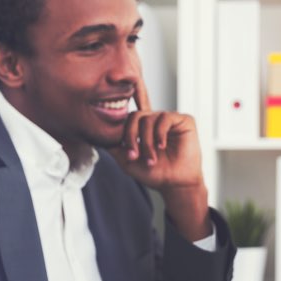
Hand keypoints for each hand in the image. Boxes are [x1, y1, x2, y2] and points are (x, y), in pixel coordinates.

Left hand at [108, 78, 211, 240]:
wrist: (174, 183)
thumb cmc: (153, 173)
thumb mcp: (126, 160)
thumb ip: (114, 145)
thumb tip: (97, 134)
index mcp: (143, 126)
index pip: (133, 109)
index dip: (133, 100)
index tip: (130, 97)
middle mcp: (156, 119)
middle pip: (135, 116)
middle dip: (132, 136)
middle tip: (134, 155)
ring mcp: (169, 119)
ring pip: (149, 119)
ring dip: (147, 141)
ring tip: (151, 158)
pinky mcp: (183, 120)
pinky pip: (165, 119)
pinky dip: (160, 134)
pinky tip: (161, 146)